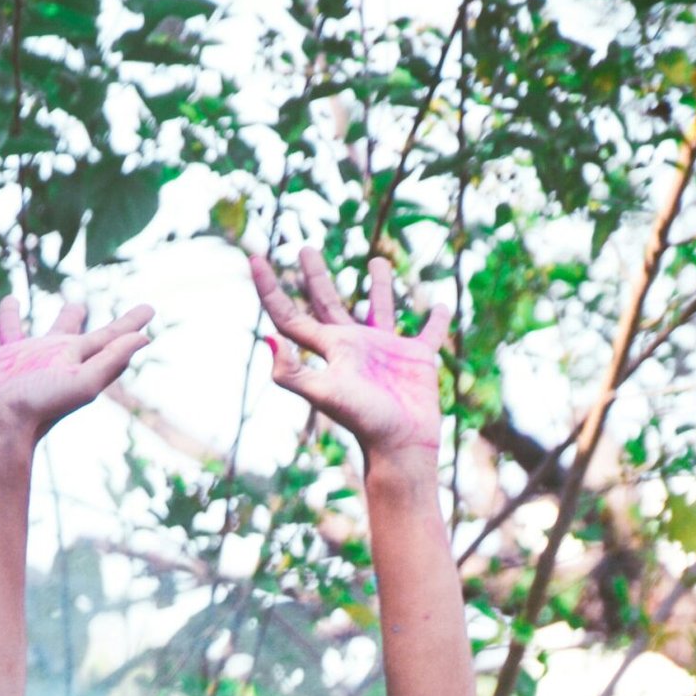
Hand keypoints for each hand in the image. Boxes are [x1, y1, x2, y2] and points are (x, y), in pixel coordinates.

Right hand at [0, 294, 152, 456]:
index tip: (150, 309)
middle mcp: (43, 359)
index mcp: (70, 359)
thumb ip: (111, 359)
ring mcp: (11, 364)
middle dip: (70, 316)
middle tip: (77, 302)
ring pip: (10, 333)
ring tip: (7, 299)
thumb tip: (145, 337)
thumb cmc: (39, 409)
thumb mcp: (82, 382)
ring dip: (7, 316)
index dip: (130, 324)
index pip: (107, 337)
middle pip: (61, 331)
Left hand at [249, 247, 445, 460]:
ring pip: (379, 308)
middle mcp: (354, 346)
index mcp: (329, 349)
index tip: (255, 257)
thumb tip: (268, 336)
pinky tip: (440, 305)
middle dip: (315, 276)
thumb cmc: (363, 419)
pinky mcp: (417, 359)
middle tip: (304, 249)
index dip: (269, 288)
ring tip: (376, 261)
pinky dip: (436, 319)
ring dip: (378, 285)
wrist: (401, 446)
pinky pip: (428, 333)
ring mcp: (386, 351)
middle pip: (327, 303)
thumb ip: (293, 371)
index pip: (290, 316)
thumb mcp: (325, 392)